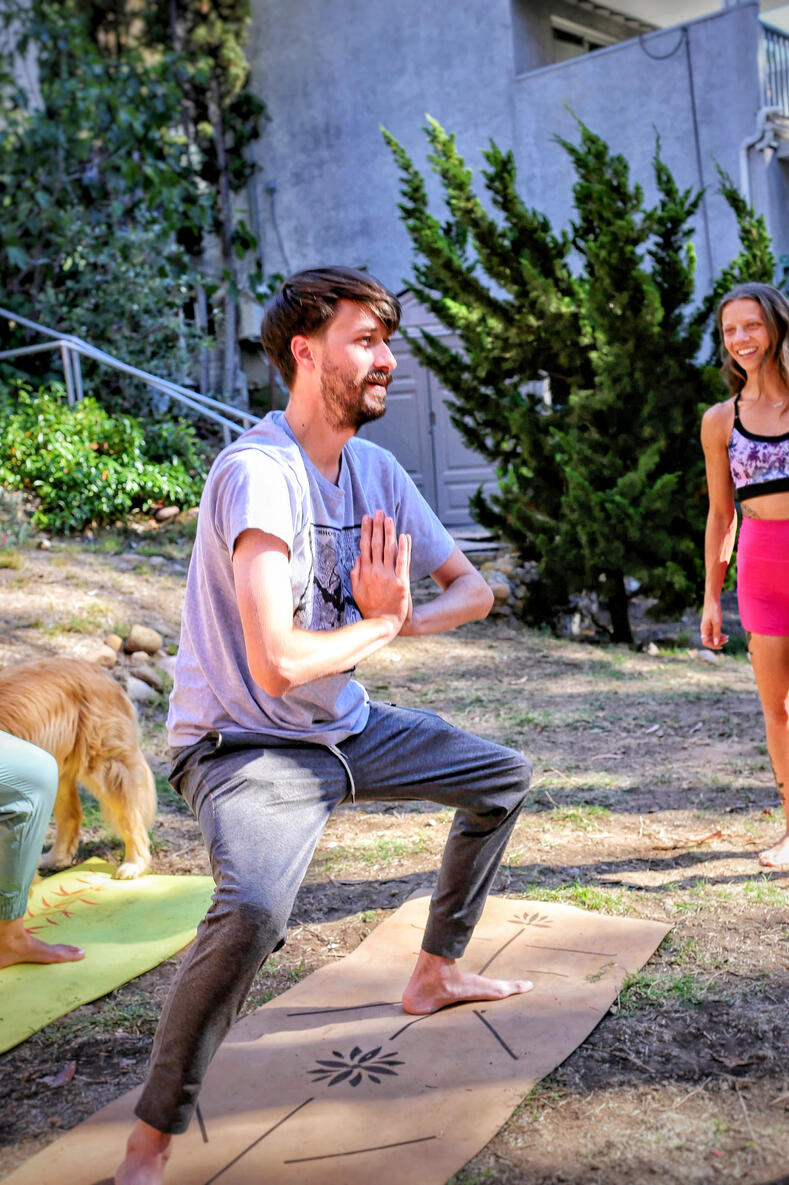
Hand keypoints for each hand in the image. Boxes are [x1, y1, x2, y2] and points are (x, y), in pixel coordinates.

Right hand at [350, 511, 411, 630]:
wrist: (383, 623)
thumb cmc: (369, 608)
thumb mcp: (356, 592)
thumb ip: (355, 574)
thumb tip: (357, 558)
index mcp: (364, 573)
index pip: (364, 547)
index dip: (366, 531)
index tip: (367, 518)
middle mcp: (375, 572)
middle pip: (376, 544)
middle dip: (377, 527)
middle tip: (379, 512)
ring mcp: (389, 577)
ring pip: (389, 550)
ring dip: (389, 533)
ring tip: (389, 519)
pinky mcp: (401, 582)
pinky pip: (402, 562)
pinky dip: (404, 548)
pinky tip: (404, 536)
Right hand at [700, 600, 727, 649]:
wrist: (712, 601)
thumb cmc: (714, 611)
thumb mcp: (717, 623)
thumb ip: (716, 633)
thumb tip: (716, 643)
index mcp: (704, 629)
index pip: (705, 642)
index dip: (713, 646)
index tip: (721, 646)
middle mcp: (704, 629)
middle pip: (709, 640)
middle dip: (718, 642)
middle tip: (727, 640)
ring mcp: (707, 627)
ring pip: (712, 637)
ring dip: (719, 639)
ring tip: (727, 638)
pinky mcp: (710, 624)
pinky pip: (714, 632)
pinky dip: (719, 635)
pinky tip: (725, 635)